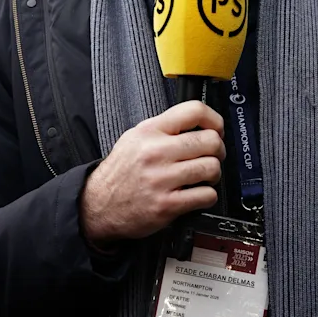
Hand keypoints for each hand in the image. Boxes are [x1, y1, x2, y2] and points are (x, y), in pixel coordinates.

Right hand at [81, 101, 224, 244]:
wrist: (99, 205)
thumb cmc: (120, 173)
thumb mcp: (134, 138)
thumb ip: (164, 128)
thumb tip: (198, 124)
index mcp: (149, 132)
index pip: (194, 111)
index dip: (214, 119)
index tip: (216, 128)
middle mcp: (156, 152)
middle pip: (210, 141)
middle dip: (218, 149)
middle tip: (213, 155)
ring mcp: (162, 179)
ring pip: (211, 167)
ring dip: (214, 174)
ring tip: (203, 176)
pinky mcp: (167, 205)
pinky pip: (206, 195)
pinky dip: (208, 195)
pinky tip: (197, 193)